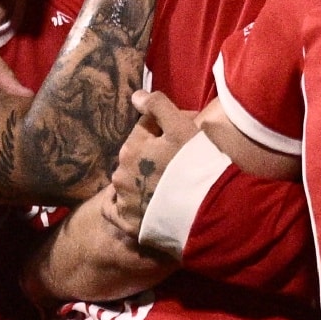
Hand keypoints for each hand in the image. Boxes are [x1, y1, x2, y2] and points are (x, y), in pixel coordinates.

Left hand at [109, 90, 201, 239]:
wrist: (205, 209)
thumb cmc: (195, 164)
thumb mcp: (181, 127)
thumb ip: (157, 106)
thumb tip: (135, 96)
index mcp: (131, 148)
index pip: (144, 129)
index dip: (164, 129)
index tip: (182, 137)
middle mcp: (120, 173)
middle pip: (135, 156)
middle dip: (150, 155)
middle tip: (175, 161)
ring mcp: (124, 200)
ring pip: (127, 181)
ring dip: (139, 179)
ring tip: (163, 184)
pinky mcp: (128, 223)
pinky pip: (114, 210)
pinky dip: (120, 205)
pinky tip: (135, 202)